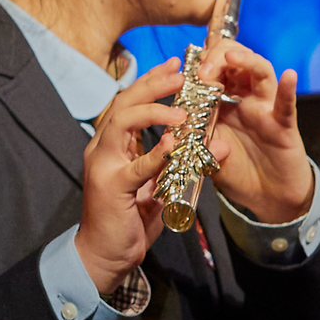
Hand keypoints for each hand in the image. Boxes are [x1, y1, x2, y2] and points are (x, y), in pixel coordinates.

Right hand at [73, 58, 185, 294]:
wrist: (105, 254)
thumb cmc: (130, 219)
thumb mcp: (160, 185)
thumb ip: (184, 163)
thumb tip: (217, 143)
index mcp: (112, 145)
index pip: (129, 102)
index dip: (151, 81)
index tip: (175, 65)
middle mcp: (102, 149)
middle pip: (123, 103)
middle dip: (152, 84)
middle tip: (180, 73)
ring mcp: (103, 166)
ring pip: (121, 122)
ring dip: (152, 111)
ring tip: (181, 109)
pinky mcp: (111, 187)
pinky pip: (135, 166)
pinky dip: (155, 153)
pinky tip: (174, 143)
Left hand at [198, 39, 313, 222]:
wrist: (264, 196)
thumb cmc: (234, 170)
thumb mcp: (203, 152)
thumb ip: (191, 138)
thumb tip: (174, 129)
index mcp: (220, 101)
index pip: (212, 68)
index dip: (199, 59)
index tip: (184, 64)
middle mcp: (243, 99)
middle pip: (236, 62)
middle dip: (218, 56)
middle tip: (203, 69)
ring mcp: (264, 109)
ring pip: (261, 73)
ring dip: (246, 61)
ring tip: (230, 56)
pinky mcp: (284, 125)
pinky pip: (287, 105)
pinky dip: (287, 89)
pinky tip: (288, 76)